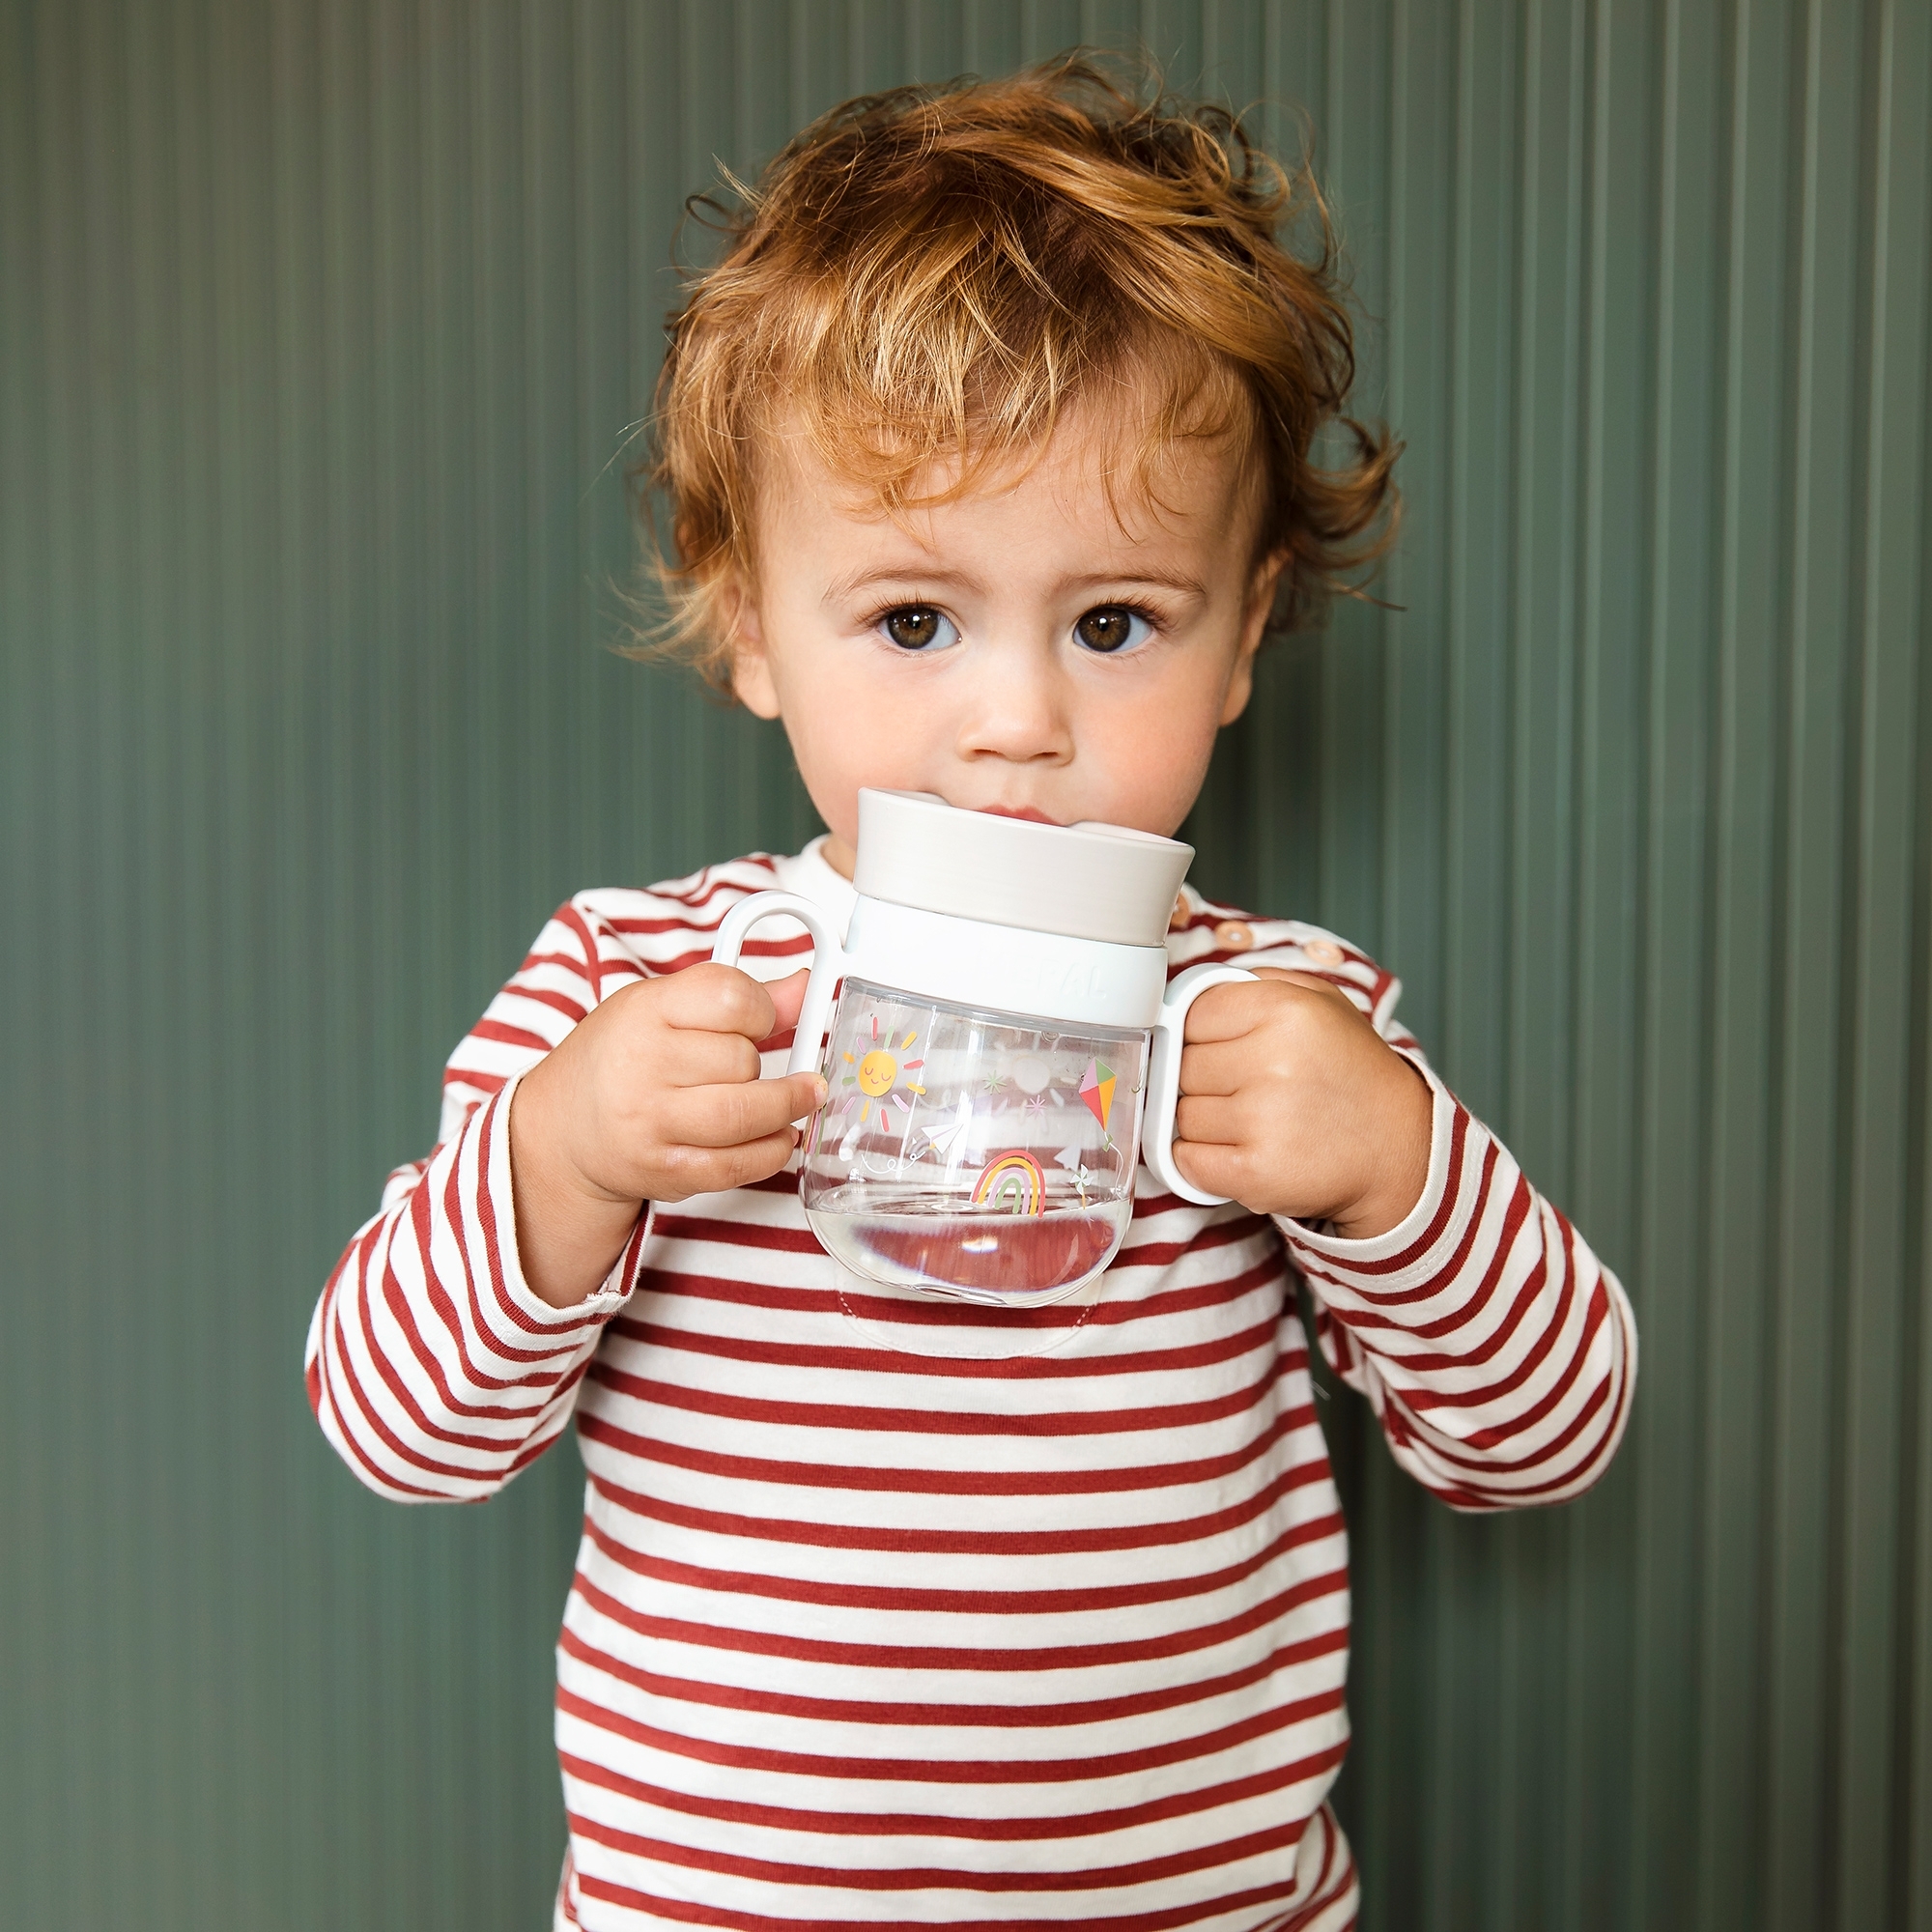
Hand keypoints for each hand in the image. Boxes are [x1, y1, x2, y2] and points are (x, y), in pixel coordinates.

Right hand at [508, 965, 824, 1306]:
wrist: (562, 1130)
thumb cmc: (619, 1059)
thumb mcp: (663, 1009)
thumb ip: (735, 998)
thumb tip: (805, 988)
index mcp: (644, 1011)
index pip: (730, 997)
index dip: (762, 1009)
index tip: (763, 1021)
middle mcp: (642, 1065)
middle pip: (742, 1059)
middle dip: (764, 1064)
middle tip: (757, 1067)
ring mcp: (651, 1123)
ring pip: (746, 1114)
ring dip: (787, 1107)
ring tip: (801, 1098)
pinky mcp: (665, 1171)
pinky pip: (736, 1165)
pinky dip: (771, 1151)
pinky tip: (778, 1136)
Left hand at [1172, 970, 1431, 1238]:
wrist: (1399, 1147)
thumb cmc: (1349, 1072)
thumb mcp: (1320, 1001)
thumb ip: (1255, 983)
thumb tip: (1189, 992)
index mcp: (1285, 1008)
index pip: (1191, 1015)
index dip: (1203, 1036)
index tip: (1228, 1050)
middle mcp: (1274, 1060)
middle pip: (1183, 1068)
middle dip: (1205, 1080)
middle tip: (1250, 1088)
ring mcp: (1264, 1120)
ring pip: (1182, 1117)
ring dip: (1207, 1124)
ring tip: (1256, 1121)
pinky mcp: (1257, 1173)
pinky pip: (1187, 1162)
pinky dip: (1202, 1162)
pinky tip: (1239, 1151)